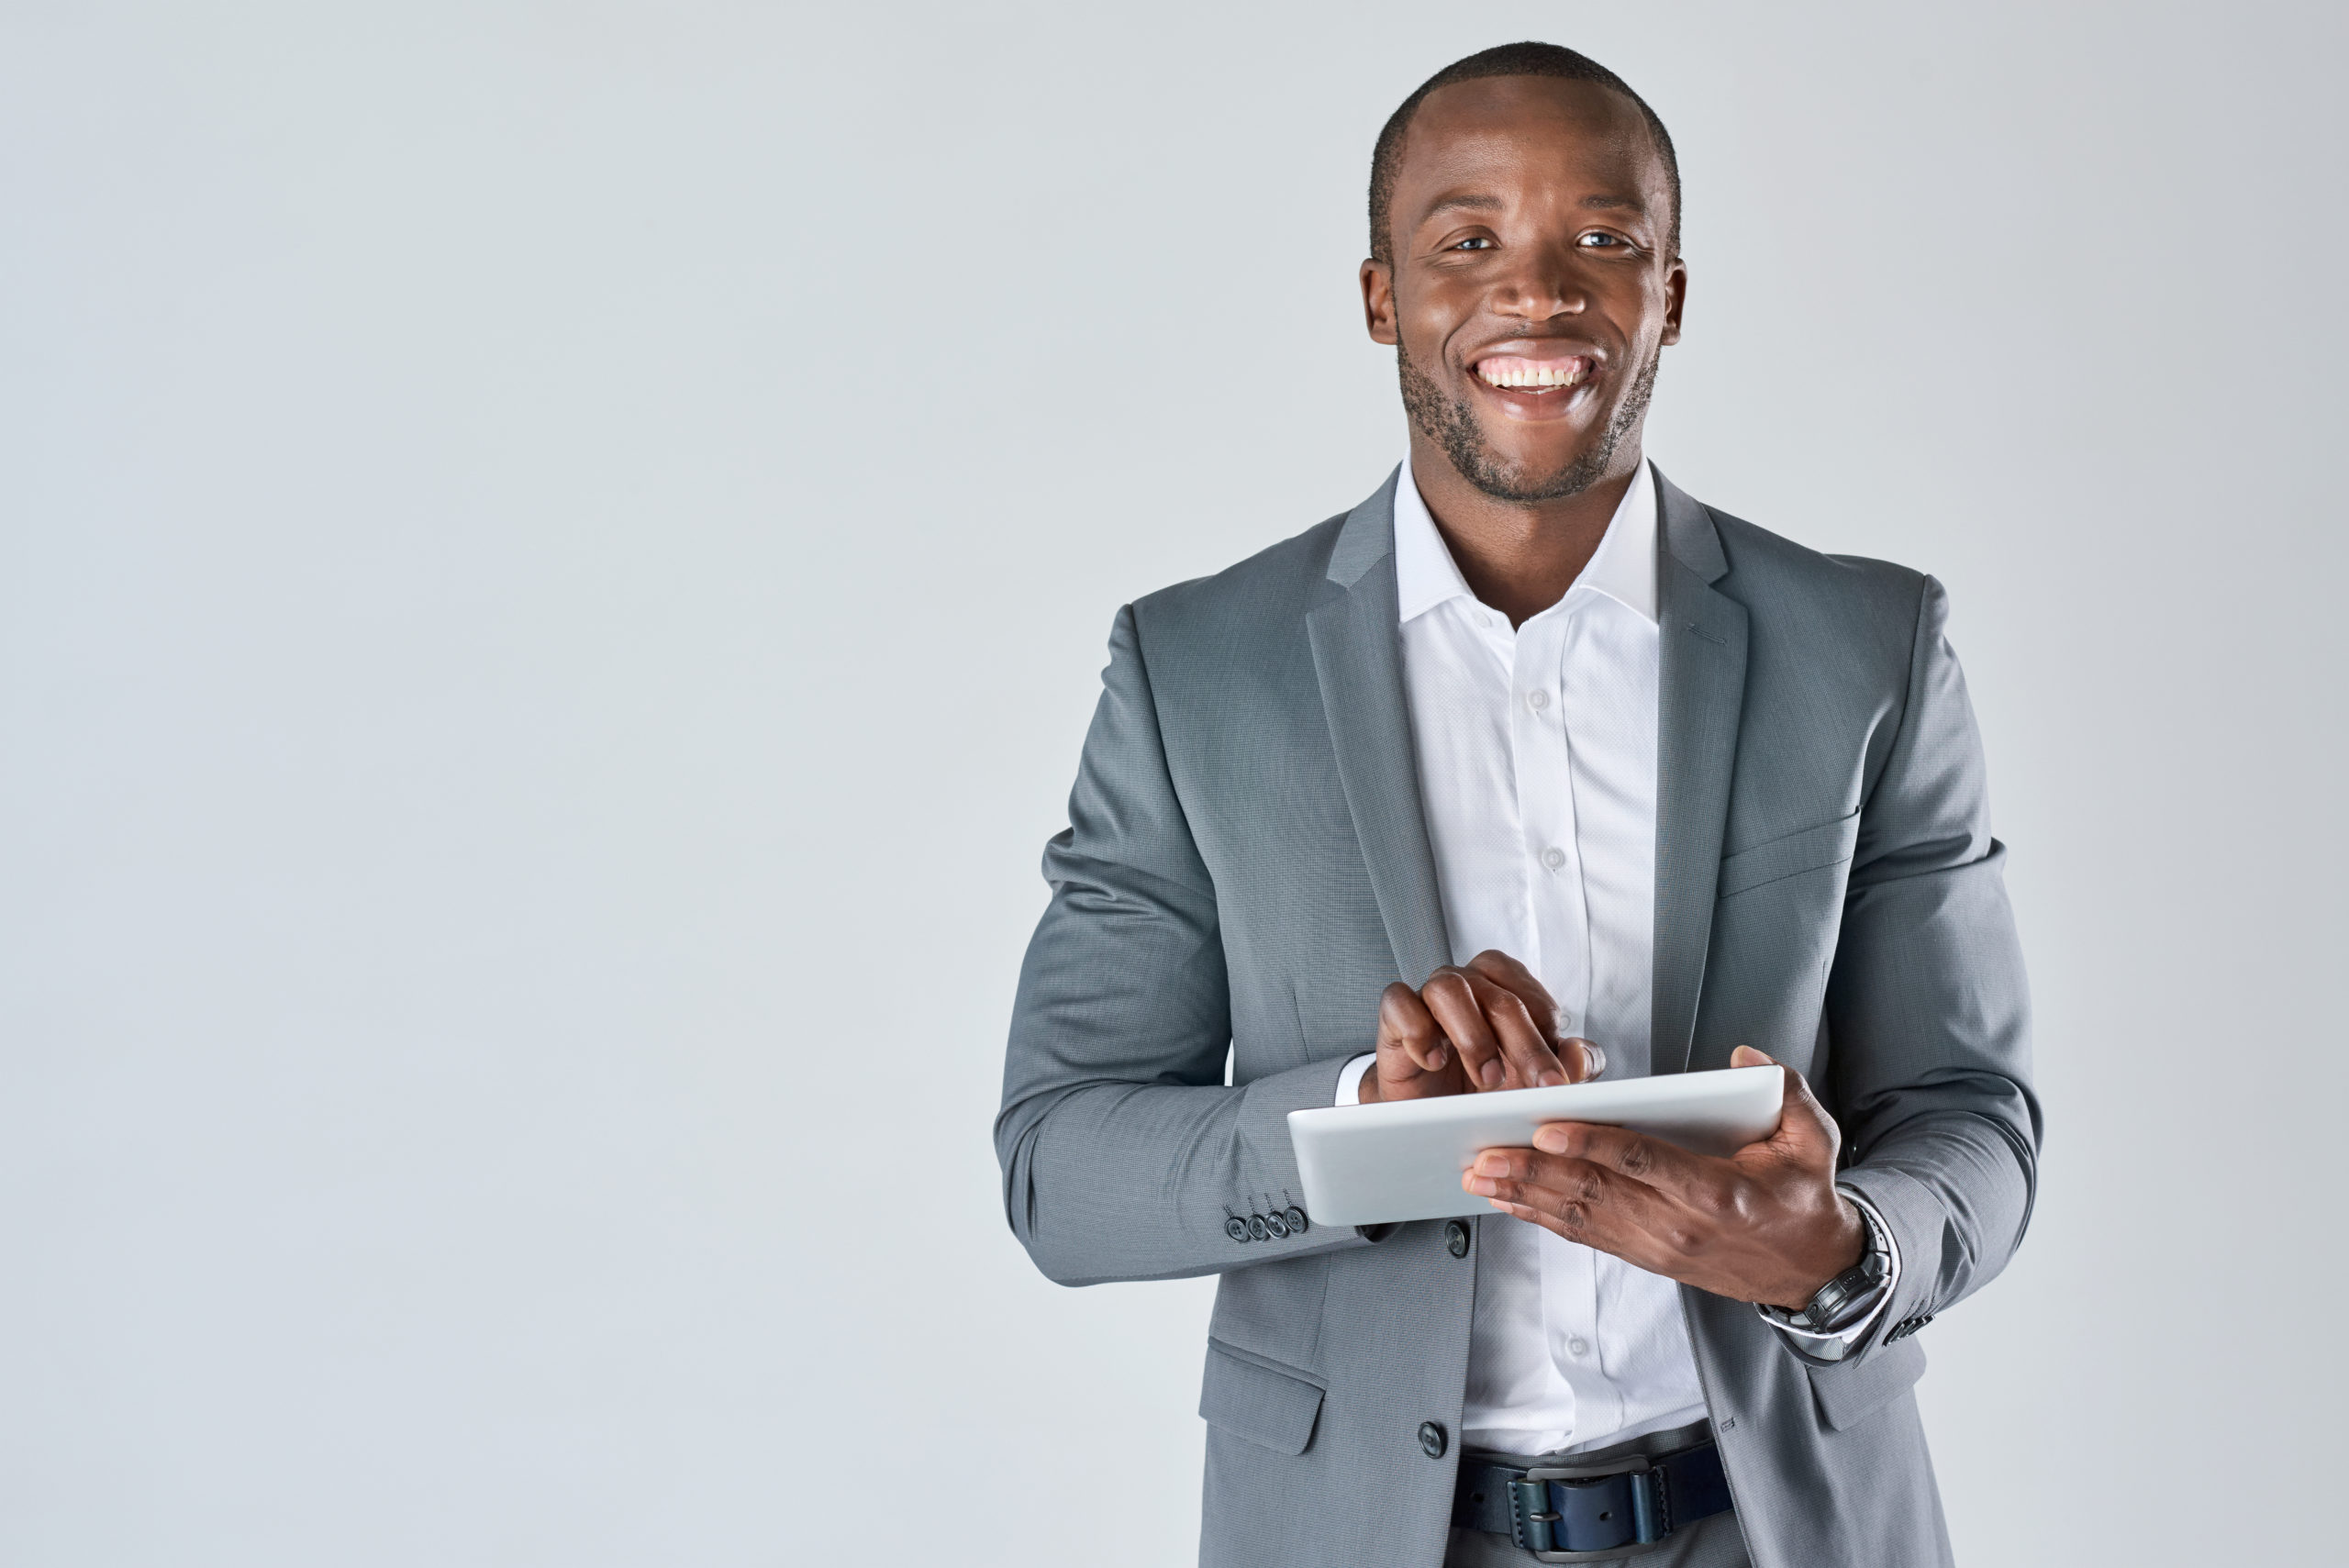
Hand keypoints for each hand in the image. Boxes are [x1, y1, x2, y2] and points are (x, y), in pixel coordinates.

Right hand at [1359, 950, 1604, 1104]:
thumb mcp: (1532, 1085)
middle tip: (1536, 1086)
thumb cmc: (1483, 1091)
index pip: (1530, 994)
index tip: (1557, 1080)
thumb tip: (1578, 1054)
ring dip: (1473, 1035)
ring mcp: (1427, 996)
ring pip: (1448, 988)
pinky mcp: (1394, 1015)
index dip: (1547, 1035)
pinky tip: (1432, 1060)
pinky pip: (1399, 1000)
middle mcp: (1468, 984)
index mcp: (1504, 989)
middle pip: (1497, 995)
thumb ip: (1568, 1068)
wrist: (1428, 1117)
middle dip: (1523, 1044)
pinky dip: (1417, 1028)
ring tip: (1486, 1077)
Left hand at [1460, 1046, 1865, 1307]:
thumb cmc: (1804, 1197)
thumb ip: (1787, 1091)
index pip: (1644, 1164)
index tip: (1546, 1128)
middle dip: (1534, 1172)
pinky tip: (1509, 1202)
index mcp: (1718, 1194)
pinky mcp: (1646, 1256)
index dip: (1593, 1145)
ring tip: (1480, 1176)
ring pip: (1581, 1218)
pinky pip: (1586, 1235)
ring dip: (1526, 1197)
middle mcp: (1679, 1225)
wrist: (1811, 1271)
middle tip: (1484, 1154)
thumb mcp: (1814, 1140)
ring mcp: (1658, 1246)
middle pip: (1596, 1193)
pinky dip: (1543, 1218)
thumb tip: (1745, 1056)